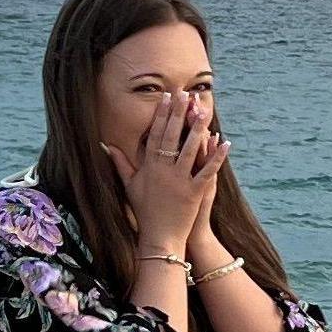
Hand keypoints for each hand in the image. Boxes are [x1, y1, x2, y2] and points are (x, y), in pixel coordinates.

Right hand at [107, 93, 224, 256]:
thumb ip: (120, 163)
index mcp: (149, 167)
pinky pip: (207, 171)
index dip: (162, 115)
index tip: (166, 98)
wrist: (159, 237)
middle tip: (185, 94)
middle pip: (173, 137)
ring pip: (190, 150)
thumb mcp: (129, 185)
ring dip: (197, 130)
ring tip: (203, 111)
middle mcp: (164, 171)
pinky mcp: (195, 192)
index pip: (156, 135)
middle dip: (179, 114)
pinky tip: (225, 142)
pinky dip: (216, 156)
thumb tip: (106, 145)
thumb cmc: (143, 211)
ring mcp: (180, 181)